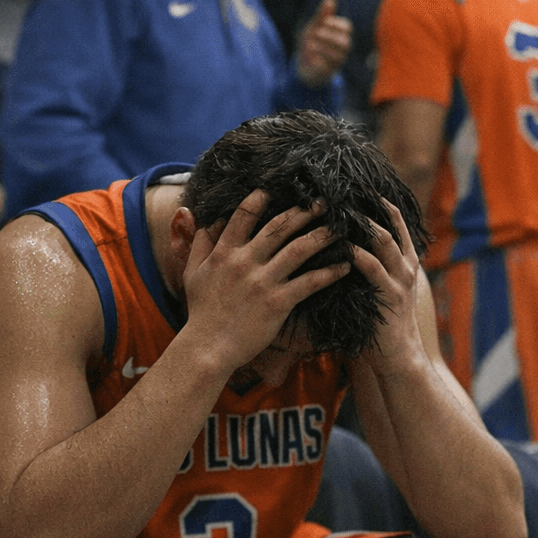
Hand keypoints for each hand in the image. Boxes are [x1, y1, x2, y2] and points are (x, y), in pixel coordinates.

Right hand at [179, 191, 349, 374]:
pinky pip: (310, 282)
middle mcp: (244, 262)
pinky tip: (345, 266)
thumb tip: (202, 217)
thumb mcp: (192, 274)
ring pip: (299, 250)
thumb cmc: (202, 312)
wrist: (208, 348)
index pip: (243, 217)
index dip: (258, 200)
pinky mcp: (279, 302)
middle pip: (279, 227)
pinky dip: (329, 272)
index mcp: (224, 253)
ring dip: (322, 236)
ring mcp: (263, 281)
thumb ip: (199, 244)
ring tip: (340, 227)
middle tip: (323, 201)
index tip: (273, 189)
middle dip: (303, 211)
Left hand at [297, 0, 352, 85]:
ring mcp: (337, 61)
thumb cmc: (311, 43)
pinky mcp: (329, 72)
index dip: (336, 24)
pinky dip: (320, 58)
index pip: (347, 27)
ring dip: (324, 47)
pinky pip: (329, 66)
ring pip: (339, 55)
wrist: (302, 65)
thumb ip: (322, 15)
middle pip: (345, 42)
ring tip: (310, 44)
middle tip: (316, 32)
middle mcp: (342, 49)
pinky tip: (311, 54)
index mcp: (340, 35)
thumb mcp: (314, 27)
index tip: (324, 22)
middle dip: (330, 36)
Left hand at [349, 200, 426, 374]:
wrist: (400, 358)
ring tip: (339, 208)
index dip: (379, 204)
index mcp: (406, 263)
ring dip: (361, 223)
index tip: (359, 188)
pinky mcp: (389, 294)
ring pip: (383, 240)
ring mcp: (400, 279)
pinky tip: (341, 244)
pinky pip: (372, 267)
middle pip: (389, 225)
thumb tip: (341, 250)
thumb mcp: (379, 291)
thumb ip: (368, 270)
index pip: (395, 224)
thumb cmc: (381, 325)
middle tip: (344, 189)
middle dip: (368, 206)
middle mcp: (406, 266)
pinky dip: (356, 253)